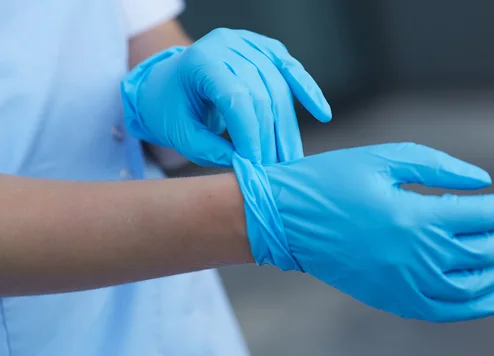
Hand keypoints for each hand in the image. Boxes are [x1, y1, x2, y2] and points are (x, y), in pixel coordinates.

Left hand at [121, 28, 331, 166]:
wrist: (166, 81)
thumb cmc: (169, 108)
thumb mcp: (179, 133)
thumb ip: (210, 151)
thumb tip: (248, 168)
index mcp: (200, 61)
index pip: (235, 98)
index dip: (250, 134)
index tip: (257, 165)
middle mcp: (227, 44)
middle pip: (261, 94)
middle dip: (271, 136)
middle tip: (278, 170)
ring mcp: (248, 42)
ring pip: (280, 87)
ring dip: (288, 126)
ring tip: (292, 158)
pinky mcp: (264, 48)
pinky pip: (291, 69)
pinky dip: (308, 91)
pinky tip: (323, 113)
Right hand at [233, 143, 493, 321]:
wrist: (284, 220)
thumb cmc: (330, 180)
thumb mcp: (384, 158)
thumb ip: (439, 168)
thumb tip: (484, 183)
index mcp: (414, 218)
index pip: (490, 216)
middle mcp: (414, 258)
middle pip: (490, 251)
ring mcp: (403, 284)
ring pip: (475, 284)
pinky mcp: (391, 298)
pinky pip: (448, 310)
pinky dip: (482, 304)